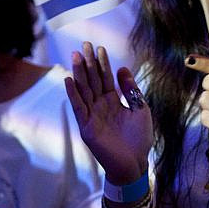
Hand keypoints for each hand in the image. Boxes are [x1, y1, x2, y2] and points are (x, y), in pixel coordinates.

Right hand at [65, 42, 152, 183]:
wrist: (135, 163)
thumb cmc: (138, 138)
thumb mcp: (139, 108)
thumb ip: (130, 89)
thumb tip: (122, 68)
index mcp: (113, 101)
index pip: (105, 78)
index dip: (102, 63)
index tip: (99, 48)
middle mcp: (100, 106)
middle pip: (92, 80)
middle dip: (88, 62)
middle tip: (85, 44)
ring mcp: (92, 116)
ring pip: (84, 90)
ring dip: (79, 73)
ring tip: (75, 55)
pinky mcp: (87, 127)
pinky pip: (78, 107)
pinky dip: (73, 94)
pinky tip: (69, 80)